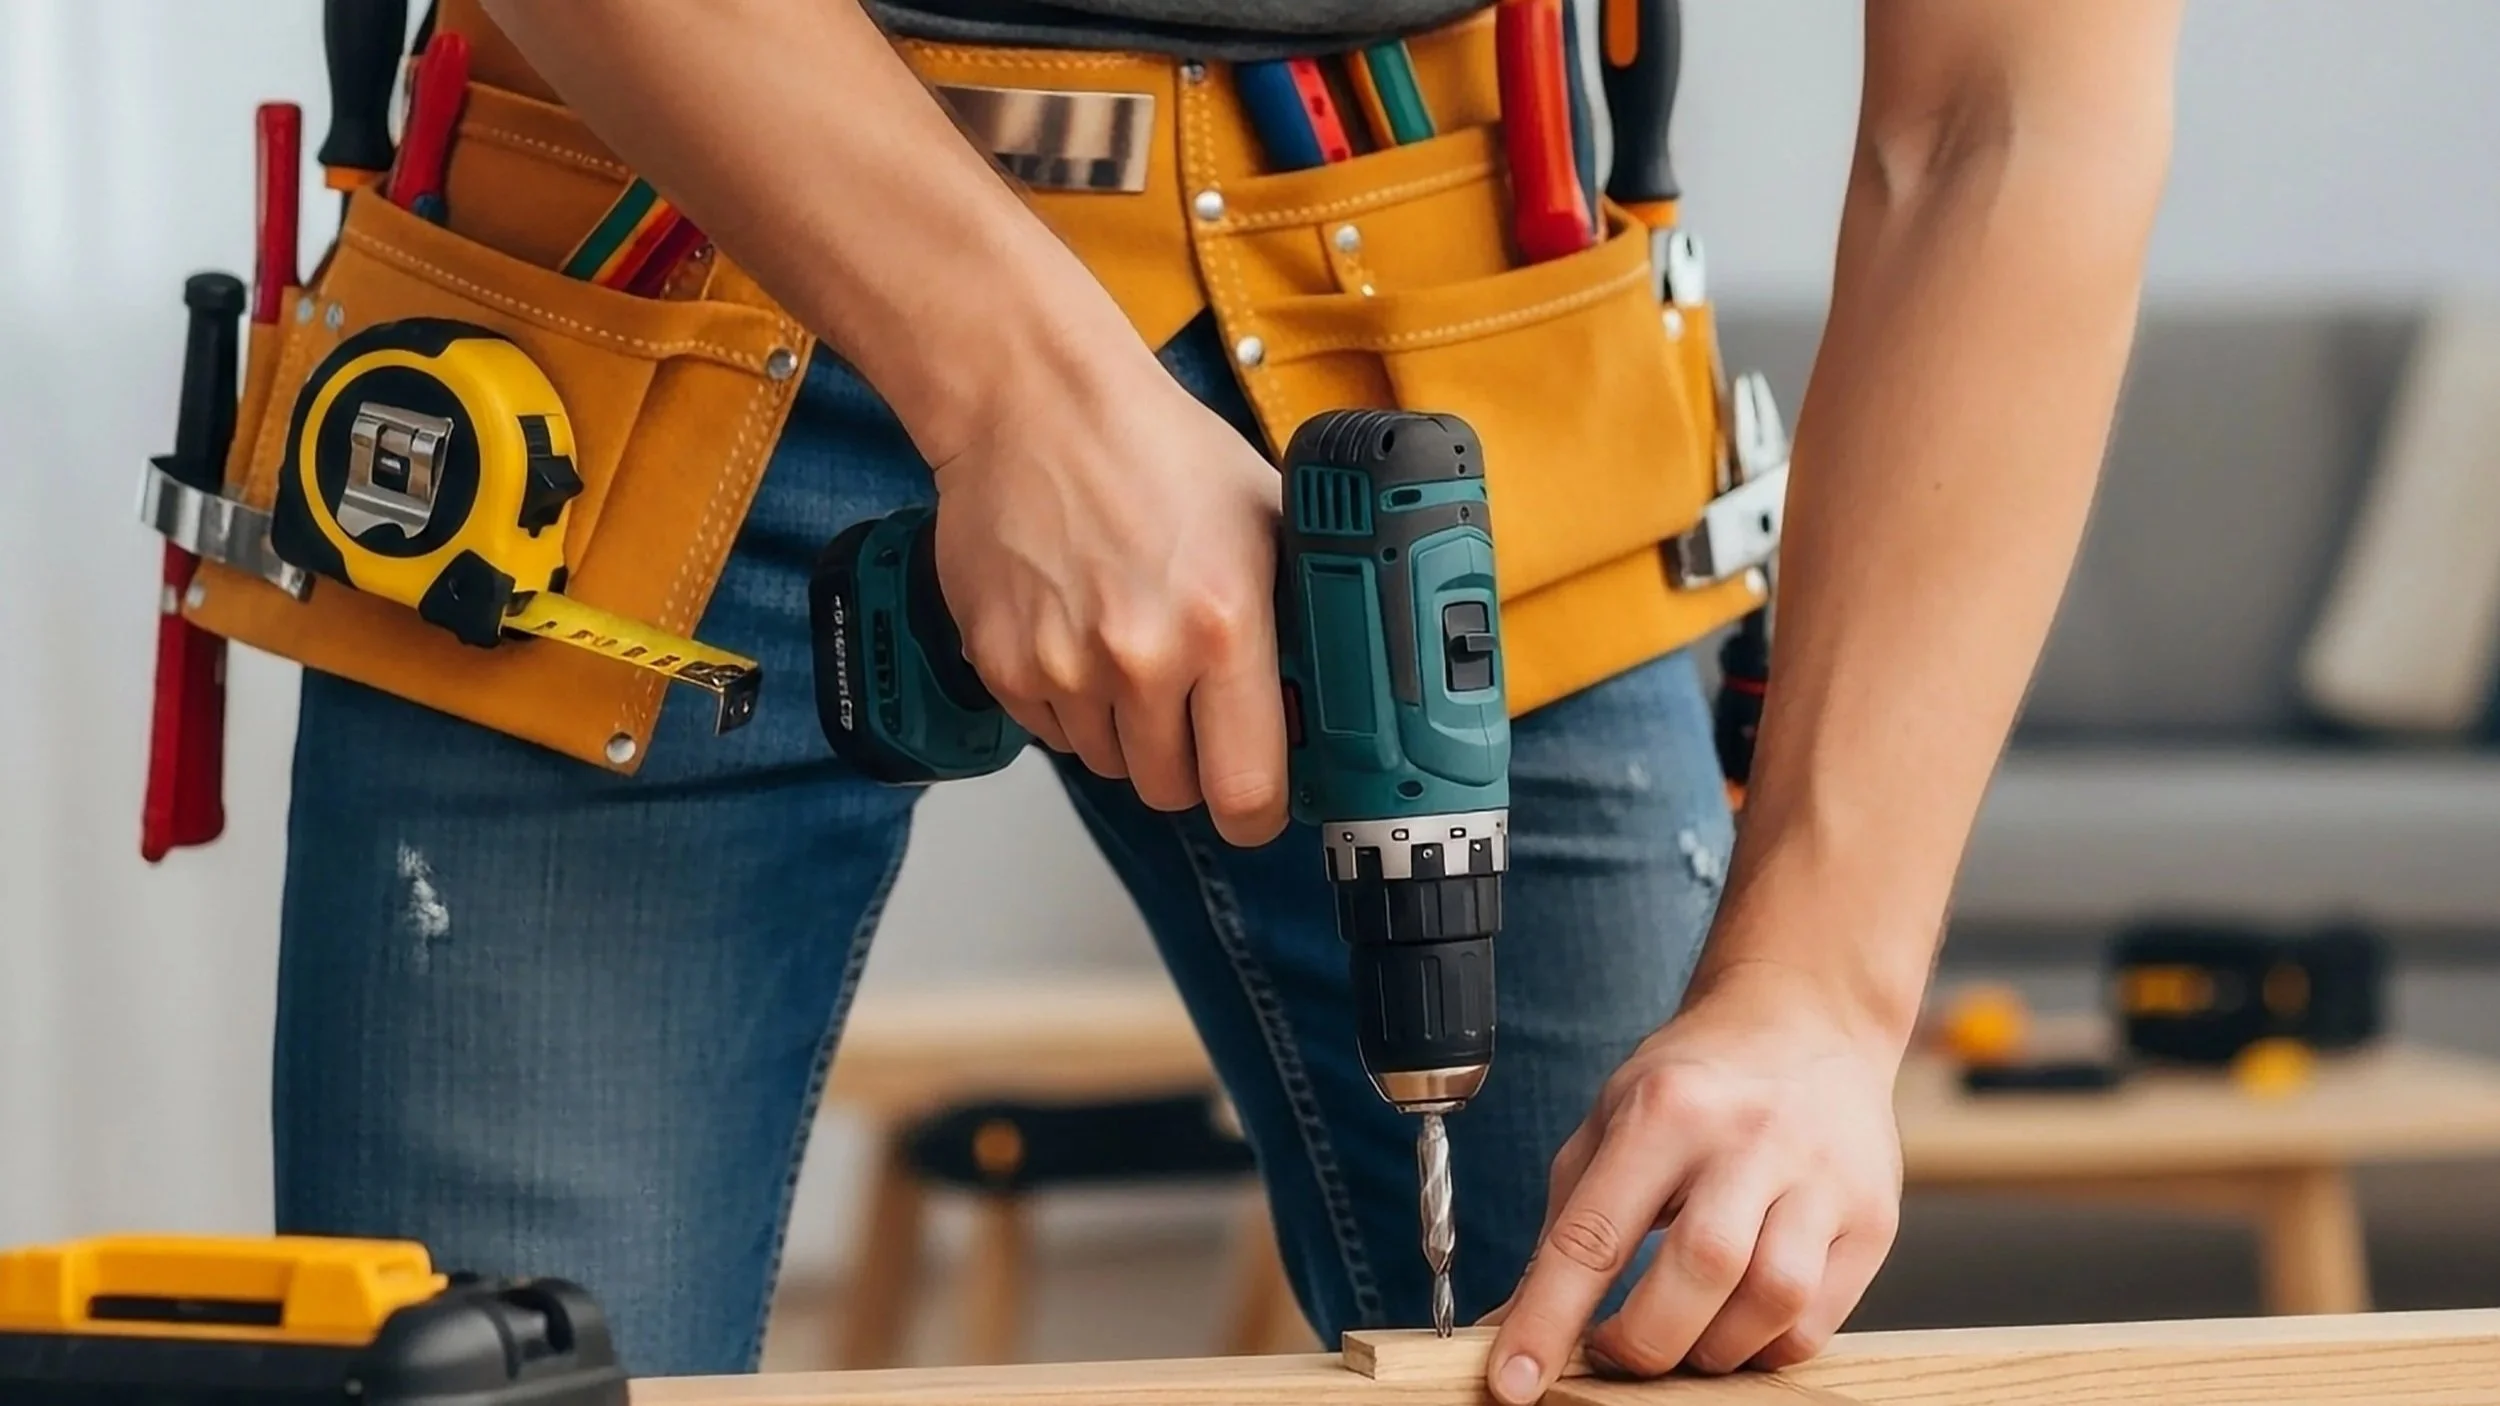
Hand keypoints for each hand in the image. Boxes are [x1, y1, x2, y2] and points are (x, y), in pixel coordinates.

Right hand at [929, 348, 1289, 846]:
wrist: (1037, 404)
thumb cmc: (1155, 450)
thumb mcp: (1268, 521)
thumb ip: (1299, 616)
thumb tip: (1333, 694)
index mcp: (1224, 624)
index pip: (1246, 790)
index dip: (1258, 810)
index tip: (1260, 801)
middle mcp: (1141, 656)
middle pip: (1173, 791)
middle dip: (1193, 765)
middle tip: (1196, 709)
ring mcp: (1064, 666)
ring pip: (1111, 764)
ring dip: (1129, 732)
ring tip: (1134, 650)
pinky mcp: (1004, 664)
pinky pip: (1052, 733)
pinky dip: (1072, 706)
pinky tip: (1083, 636)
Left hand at [1483, 960, 1906, 1401]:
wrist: (1808, 1021)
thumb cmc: (1696, 1082)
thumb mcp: (1611, 1121)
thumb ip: (1564, 1223)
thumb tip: (1514, 1324)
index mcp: (1665, 1110)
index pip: (1594, 1234)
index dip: (1548, 1319)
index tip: (1515, 1382)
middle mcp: (1750, 1138)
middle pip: (1699, 1271)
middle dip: (1643, 1342)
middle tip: (1617, 1350)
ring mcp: (1822, 1178)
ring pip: (1772, 1302)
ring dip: (1712, 1350)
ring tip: (1684, 1335)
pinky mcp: (1872, 1218)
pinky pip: (1816, 1321)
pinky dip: (1766, 1347)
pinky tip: (1739, 1324)